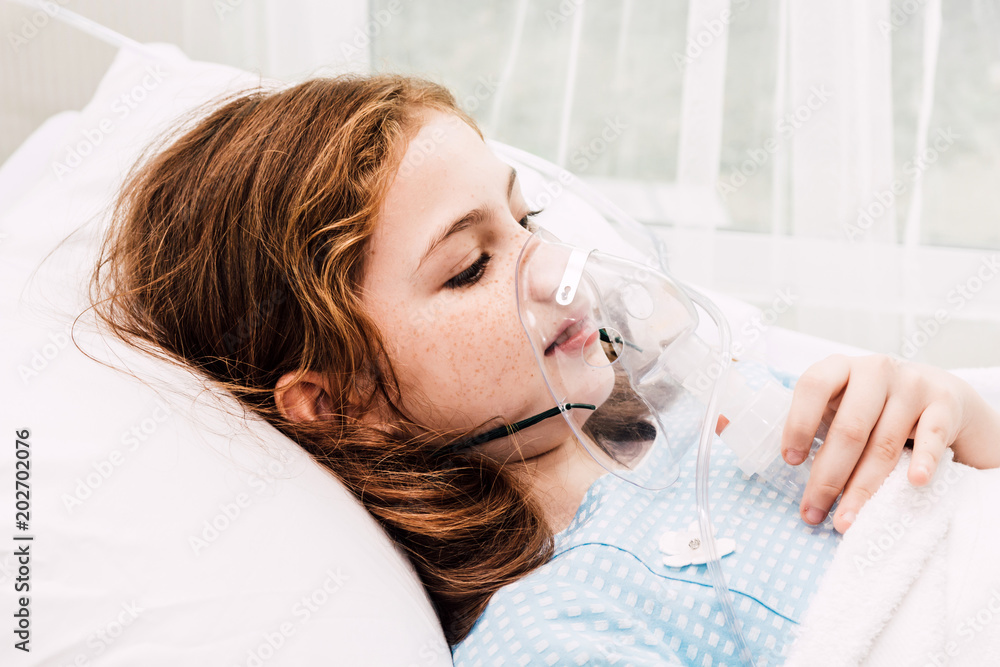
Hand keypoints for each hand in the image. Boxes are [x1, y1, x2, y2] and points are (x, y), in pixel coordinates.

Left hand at [780, 354, 999, 533]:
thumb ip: (822, 425)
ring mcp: (912, 384)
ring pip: (884, 443)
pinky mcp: (944, 403)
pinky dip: (923, 460)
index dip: (799, 423)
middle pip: (849, 428)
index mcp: (840, 367)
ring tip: (847, 520)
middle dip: (828, 477)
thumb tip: (800, 478)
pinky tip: (915, 481)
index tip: (791, 461)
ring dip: (863, 488)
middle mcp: (875, 370)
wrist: (938, 392)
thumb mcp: (843, 403)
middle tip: (813, 513)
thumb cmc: (874, 406)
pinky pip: (932, 435)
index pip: (813, 386)